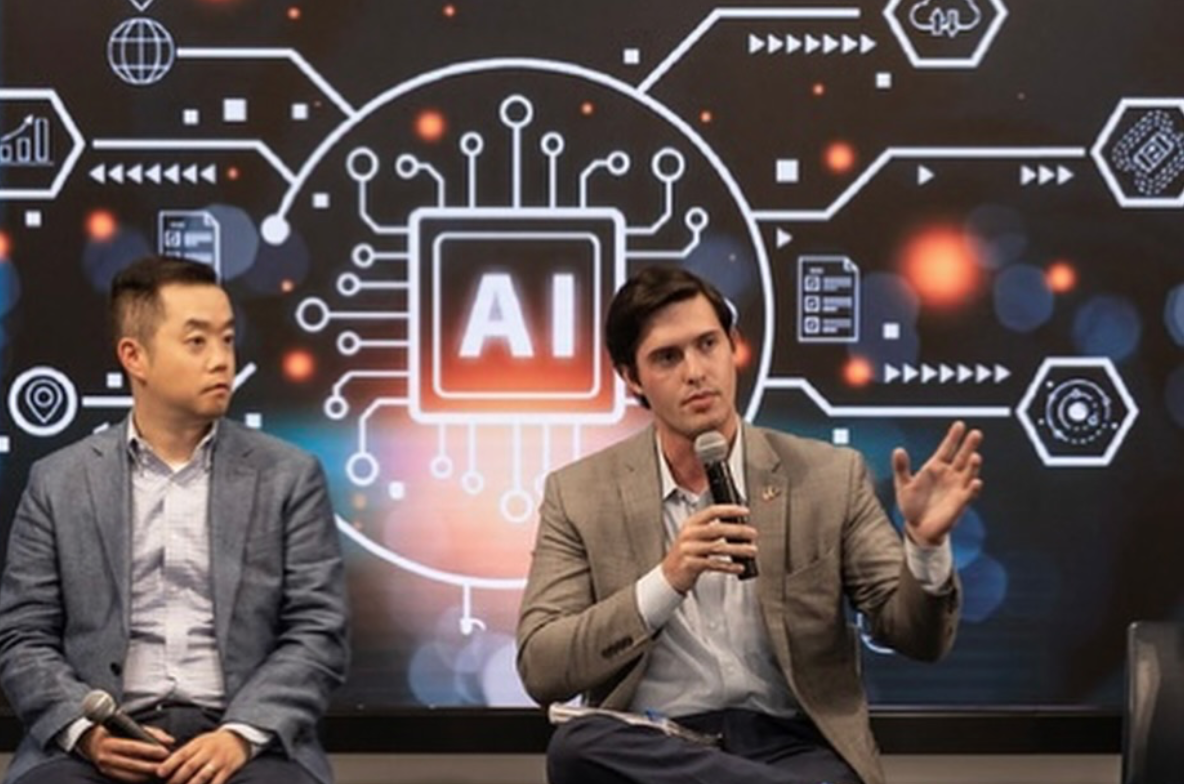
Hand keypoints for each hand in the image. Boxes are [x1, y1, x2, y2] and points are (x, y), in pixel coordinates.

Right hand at [78, 724, 173, 782]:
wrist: (91, 742)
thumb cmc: (116, 732)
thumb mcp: (131, 727)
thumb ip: (152, 732)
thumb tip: (170, 741)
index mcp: (110, 742)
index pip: (133, 747)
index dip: (150, 750)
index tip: (165, 752)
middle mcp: (105, 757)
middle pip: (133, 764)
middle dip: (152, 766)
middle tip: (167, 765)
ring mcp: (106, 768)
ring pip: (131, 776)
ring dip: (148, 775)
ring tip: (162, 770)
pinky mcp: (108, 775)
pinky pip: (127, 780)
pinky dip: (140, 779)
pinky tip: (151, 775)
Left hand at [156, 728, 250, 783]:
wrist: (240, 738)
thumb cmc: (214, 743)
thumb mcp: (200, 741)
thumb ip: (186, 752)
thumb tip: (166, 766)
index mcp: (199, 743)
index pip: (182, 754)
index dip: (170, 763)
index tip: (159, 773)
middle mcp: (208, 751)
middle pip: (190, 766)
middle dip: (177, 778)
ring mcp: (219, 760)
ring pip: (202, 776)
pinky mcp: (228, 769)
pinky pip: (217, 782)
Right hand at [661, 503, 755, 592]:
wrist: (670, 574)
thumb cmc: (687, 553)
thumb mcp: (695, 536)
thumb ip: (712, 530)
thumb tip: (739, 528)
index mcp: (691, 523)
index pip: (712, 511)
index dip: (729, 510)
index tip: (745, 511)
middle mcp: (689, 534)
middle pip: (717, 529)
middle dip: (738, 531)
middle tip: (752, 533)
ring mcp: (688, 549)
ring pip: (717, 547)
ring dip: (738, 549)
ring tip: (751, 550)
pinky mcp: (690, 564)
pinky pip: (714, 564)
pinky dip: (729, 566)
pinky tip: (739, 566)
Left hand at [893, 421, 983, 546]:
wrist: (918, 528)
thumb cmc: (912, 505)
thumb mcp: (903, 485)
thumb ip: (901, 468)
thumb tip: (898, 450)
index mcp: (935, 467)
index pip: (947, 448)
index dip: (953, 437)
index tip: (960, 425)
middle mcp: (949, 475)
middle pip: (962, 456)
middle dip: (969, 445)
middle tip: (975, 433)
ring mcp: (956, 487)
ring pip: (968, 473)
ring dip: (973, 465)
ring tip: (975, 456)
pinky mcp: (960, 502)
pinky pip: (969, 494)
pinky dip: (973, 488)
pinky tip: (975, 481)